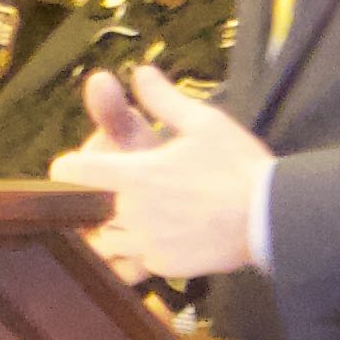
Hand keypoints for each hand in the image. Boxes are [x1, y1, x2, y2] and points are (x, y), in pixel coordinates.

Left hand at [48, 65, 271, 281]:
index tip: (73, 166)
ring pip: (107, 240)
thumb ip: (163, 99)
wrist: (271, 217)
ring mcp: (147, 244)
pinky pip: (133, 262)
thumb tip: (139, 72)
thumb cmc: (237, 165)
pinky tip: (157, 236)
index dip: (68, 167)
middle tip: (114, 189)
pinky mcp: (163, 267)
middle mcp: (133, 213)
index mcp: (136, 175)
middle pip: (88, 210)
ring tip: (135, 214)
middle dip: (94, 200)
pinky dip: (137, 251)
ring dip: (112, 227)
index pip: (75, 173)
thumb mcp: (202, 122)